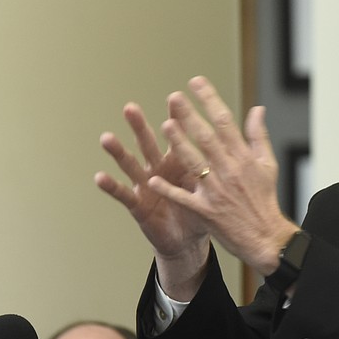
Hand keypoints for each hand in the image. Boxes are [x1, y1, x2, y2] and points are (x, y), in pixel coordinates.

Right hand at [95, 101, 210, 298]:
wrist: (189, 240)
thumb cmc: (202, 209)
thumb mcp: (214, 182)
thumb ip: (222, 158)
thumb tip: (239, 138)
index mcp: (180, 162)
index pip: (177, 136)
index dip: (176, 119)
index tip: (175, 98)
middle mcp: (159, 169)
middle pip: (149, 144)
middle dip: (139, 127)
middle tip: (130, 108)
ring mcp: (146, 186)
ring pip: (131, 165)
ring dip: (119, 152)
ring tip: (107, 138)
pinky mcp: (138, 205)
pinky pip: (123, 195)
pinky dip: (112, 187)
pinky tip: (100, 177)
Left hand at [148, 76, 298, 275]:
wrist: (266, 237)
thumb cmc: (265, 200)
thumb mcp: (268, 165)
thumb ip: (258, 136)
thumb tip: (257, 109)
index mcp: (244, 158)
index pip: (225, 121)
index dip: (209, 100)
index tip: (196, 83)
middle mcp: (230, 171)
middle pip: (207, 138)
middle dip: (190, 116)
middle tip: (174, 97)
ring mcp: (218, 191)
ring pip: (195, 163)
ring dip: (179, 145)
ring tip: (165, 126)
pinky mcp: (207, 211)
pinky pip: (185, 199)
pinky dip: (169, 190)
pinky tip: (153, 180)